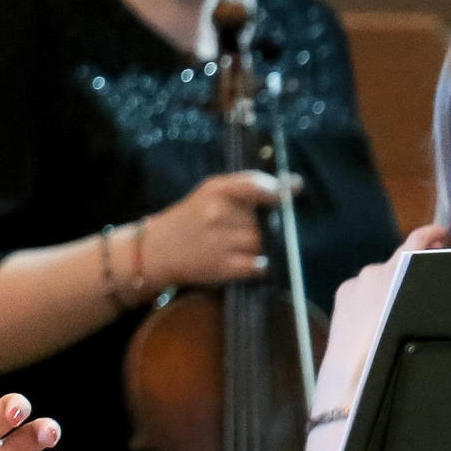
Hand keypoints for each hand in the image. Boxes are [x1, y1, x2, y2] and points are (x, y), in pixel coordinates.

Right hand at [144, 171, 295, 286]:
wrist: (155, 251)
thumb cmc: (189, 219)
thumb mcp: (211, 193)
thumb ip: (249, 186)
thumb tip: (296, 184)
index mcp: (216, 189)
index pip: (258, 185)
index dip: (280, 190)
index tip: (292, 192)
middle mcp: (218, 213)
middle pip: (265, 218)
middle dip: (267, 224)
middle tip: (250, 229)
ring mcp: (220, 241)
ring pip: (263, 242)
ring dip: (262, 246)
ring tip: (244, 246)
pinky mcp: (223, 266)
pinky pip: (258, 265)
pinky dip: (258, 266)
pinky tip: (246, 262)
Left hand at [314, 224, 450, 419]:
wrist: (351, 375)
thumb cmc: (390, 347)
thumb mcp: (416, 315)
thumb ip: (421, 290)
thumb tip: (424, 283)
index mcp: (392, 271)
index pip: (415, 241)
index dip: (431, 233)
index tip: (443, 233)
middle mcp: (371, 271)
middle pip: (397, 261)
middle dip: (412, 266)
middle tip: (428, 277)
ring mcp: (352, 285)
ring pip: (378, 278)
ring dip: (390, 283)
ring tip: (400, 307)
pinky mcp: (340, 298)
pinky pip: (362, 291)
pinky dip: (373, 296)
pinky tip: (378, 317)